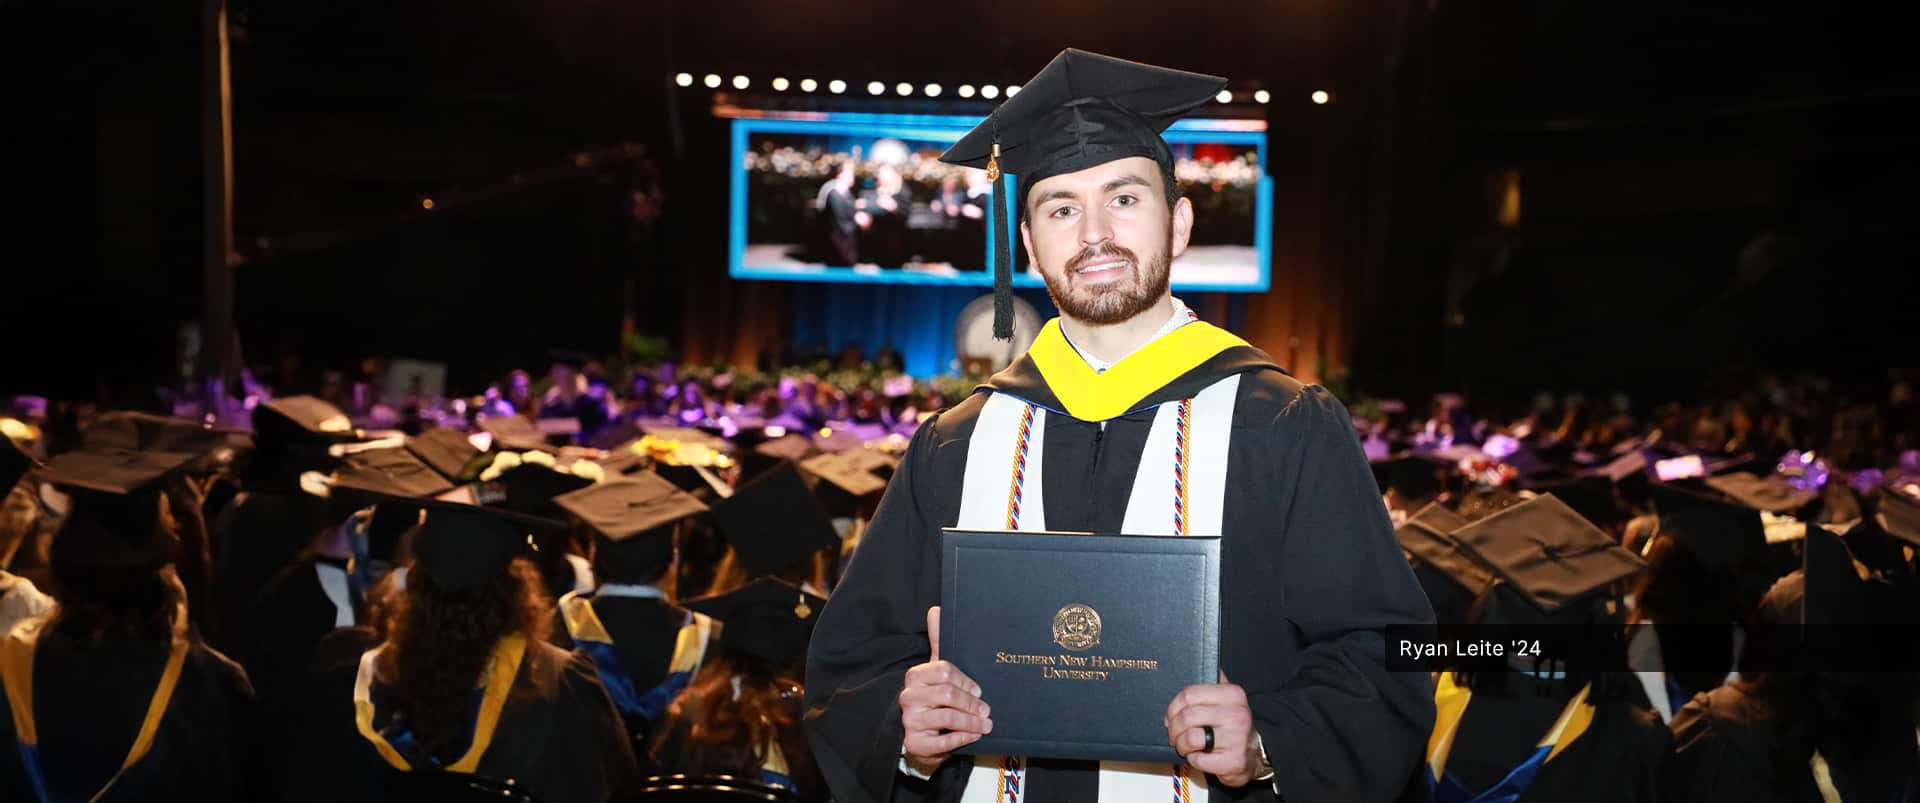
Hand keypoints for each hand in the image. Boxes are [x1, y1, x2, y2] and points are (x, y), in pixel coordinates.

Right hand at [900, 606, 991, 773]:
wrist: (921, 735)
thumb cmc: (934, 698)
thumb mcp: (936, 672)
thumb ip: (937, 642)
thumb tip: (936, 610)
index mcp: (915, 676)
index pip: (944, 671)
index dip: (966, 681)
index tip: (978, 690)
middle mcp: (908, 697)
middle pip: (947, 694)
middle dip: (971, 703)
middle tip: (986, 710)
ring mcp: (910, 720)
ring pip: (947, 717)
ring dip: (971, 722)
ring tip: (985, 725)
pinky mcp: (915, 742)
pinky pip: (942, 741)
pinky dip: (961, 738)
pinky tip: (972, 736)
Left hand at [1166, 673, 1265, 787]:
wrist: (1255, 751)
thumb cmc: (1233, 724)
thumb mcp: (1227, 697)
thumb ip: (1211, 681)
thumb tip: (1191, 664)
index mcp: (1233, 694)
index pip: (1189, 694)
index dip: (1173, 707)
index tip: (1170, 715)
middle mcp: (1237, 715)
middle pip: (1187, 716)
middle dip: (1173, 728)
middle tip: (1174, 733)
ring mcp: (1236, 739)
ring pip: (1190, 738)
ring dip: (1181, 744)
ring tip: (1185, 745)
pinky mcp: (1233, 760)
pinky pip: (1198, 759)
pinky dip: (1193, 759)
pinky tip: (1200, 755)